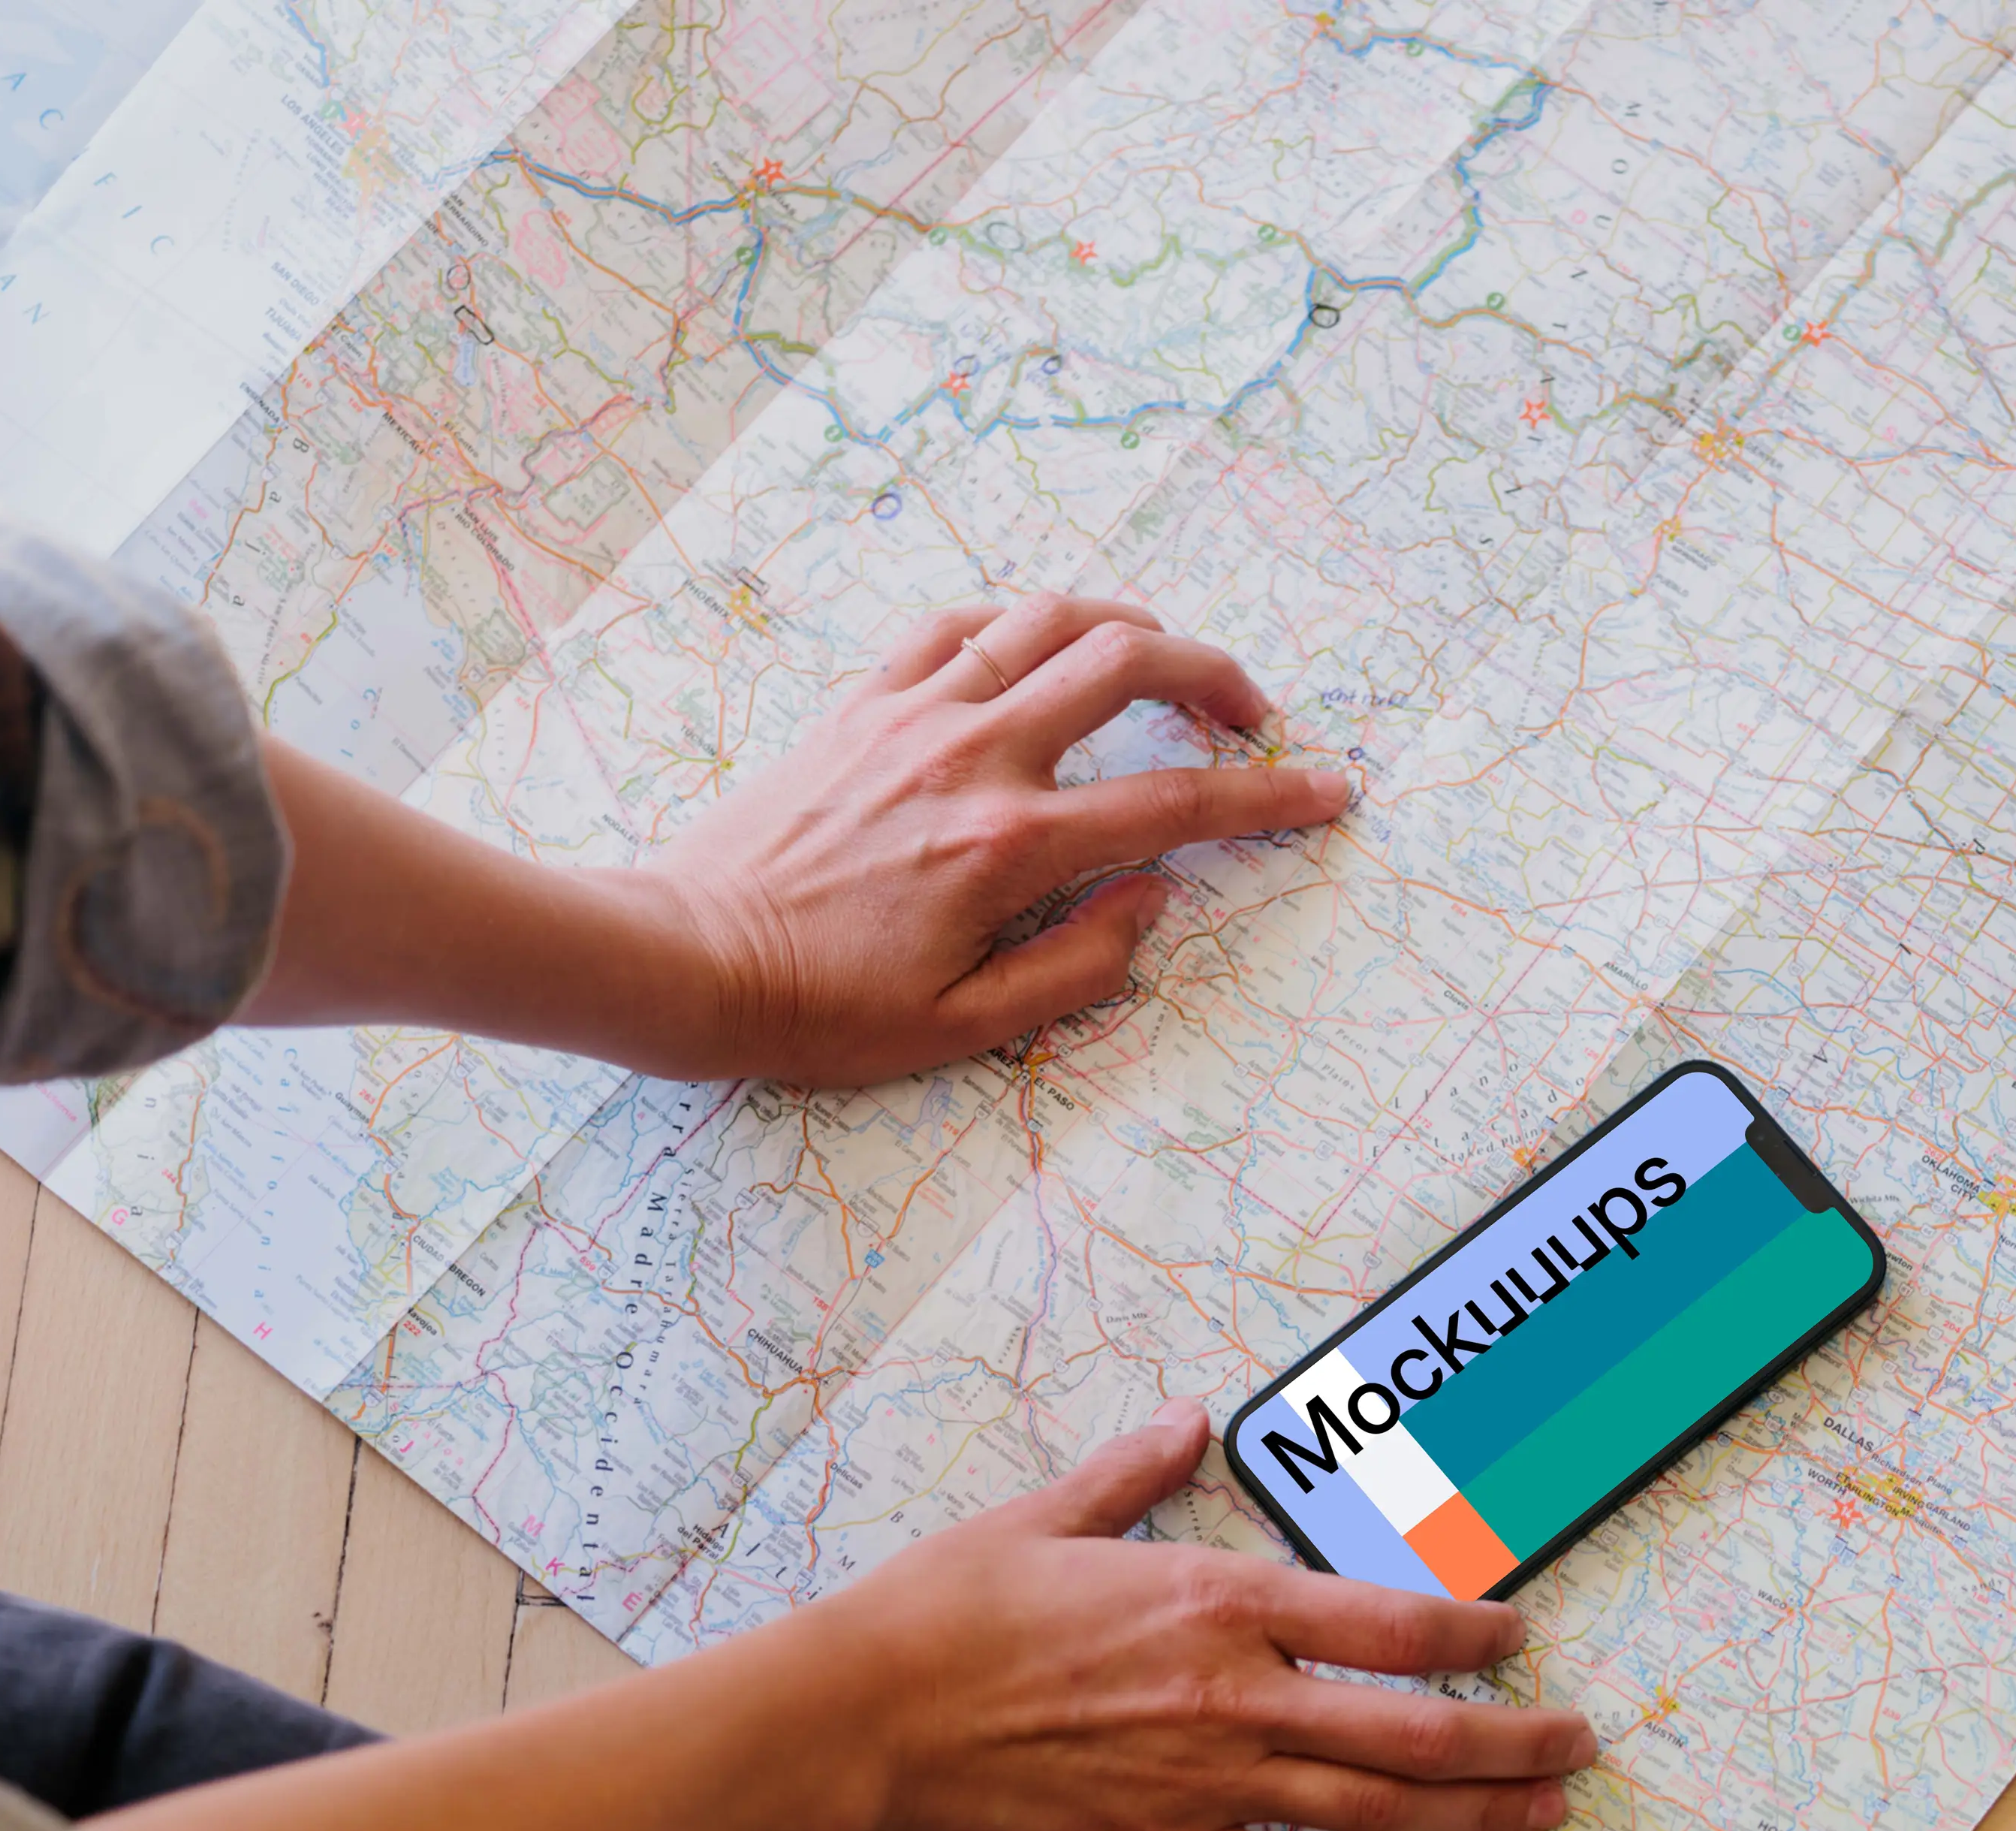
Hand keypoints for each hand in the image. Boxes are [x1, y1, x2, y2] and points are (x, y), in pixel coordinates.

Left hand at [633, 592, 1353, 1084]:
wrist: (686, 960)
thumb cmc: (823, 1009)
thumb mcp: (970, 1025)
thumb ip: (1082, 965)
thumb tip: (1152, 899)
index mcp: (1010, 844)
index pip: (1175, 802)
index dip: (1268, 795)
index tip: (1329, 790)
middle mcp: (972, 756)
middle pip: (1125, 662)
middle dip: (1212, 671)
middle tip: (1251, 711)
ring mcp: (911, 715)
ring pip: (1046, 619)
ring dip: (1126, 625)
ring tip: (1164, 662)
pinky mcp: (859, 703)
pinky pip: (956, 626)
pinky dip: (1019, 624)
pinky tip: (1043, 650)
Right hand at [805, 1405, 1594, 1830]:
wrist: (860, 1719)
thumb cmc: (945, 1610)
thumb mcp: (1045, 1515)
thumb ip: (1134, 1473)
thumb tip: (1188, 1422)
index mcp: (1216, 1600)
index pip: (1390, 1621)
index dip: (1474, 1635)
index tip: (1519, 1640)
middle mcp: (1233, 1696)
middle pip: (1416, 1730)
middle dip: (1514, 1743)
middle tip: (1579, 1746)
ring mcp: (1205, 1782)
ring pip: (1376, 1809)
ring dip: (1474, 1817)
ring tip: (1542, 1816)